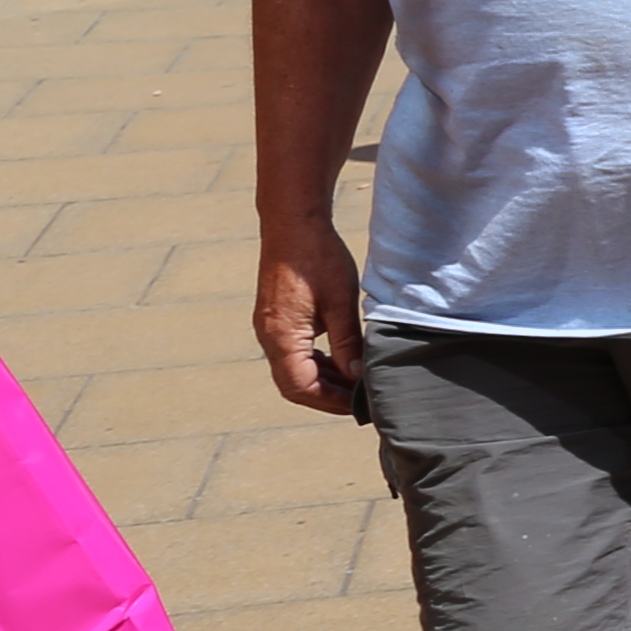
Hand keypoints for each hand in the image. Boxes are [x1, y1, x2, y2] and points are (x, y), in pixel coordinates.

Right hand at [255, 222, 367, 417]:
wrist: (293, 226)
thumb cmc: (318, 260)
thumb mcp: (342, 304)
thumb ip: (348, 344)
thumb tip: (357, 376)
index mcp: (282, 337)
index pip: (301, 388)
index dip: (331, 401)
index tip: (359, 404)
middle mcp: (269, 338)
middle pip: (293, 385)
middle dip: (327, 396)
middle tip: (360, 400)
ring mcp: (270, 329)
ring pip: (293, 370)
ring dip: (322, 380)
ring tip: (354, 382)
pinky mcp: (276, 320)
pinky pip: (292, 353)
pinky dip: (315, 363)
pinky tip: (340, 359)